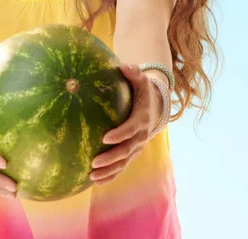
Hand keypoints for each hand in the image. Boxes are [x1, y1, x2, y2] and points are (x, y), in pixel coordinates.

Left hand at [89, 63, 161, 185]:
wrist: (156, 106)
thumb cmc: (142, 89)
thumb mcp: (141, 79)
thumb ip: (134, 72)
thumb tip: (123, 65)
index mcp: (142, 118)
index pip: (131, 128)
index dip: (120, 134)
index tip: (104, 137)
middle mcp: (141, 136)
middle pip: (126, 151)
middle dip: (111, 158)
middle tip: (93, 162)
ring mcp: (137, 147)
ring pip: (124, 163)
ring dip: (108, 171)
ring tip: (91, 176)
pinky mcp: (132, 153)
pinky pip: (122, 166)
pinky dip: (110, 175)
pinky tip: (95, 181)